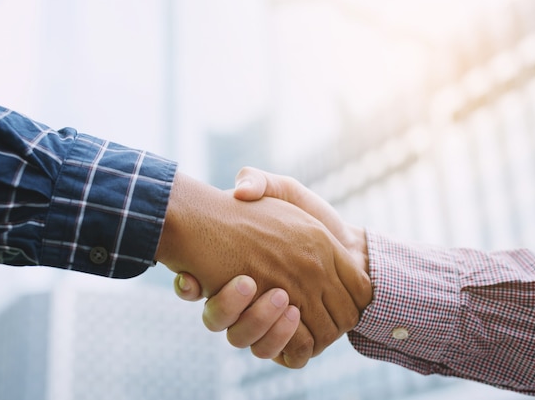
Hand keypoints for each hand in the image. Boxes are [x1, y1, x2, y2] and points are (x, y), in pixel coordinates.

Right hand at [156, 171, 368, 366]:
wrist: (346, 238)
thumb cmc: (308, 214)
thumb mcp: (281, 189)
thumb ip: (258, 181)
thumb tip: (240, 192)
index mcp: (232, 273)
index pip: (191, 287)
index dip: (188, 287)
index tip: (194, 278)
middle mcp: (247, 302)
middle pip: (221, 322)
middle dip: (227, 307)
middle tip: (247, 282)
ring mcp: (271, 323)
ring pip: (250, 342)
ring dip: (260, 323)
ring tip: (282, 298)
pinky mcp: (299, 338)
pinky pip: (285, 355)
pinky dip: (285, 342)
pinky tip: (294, 316)